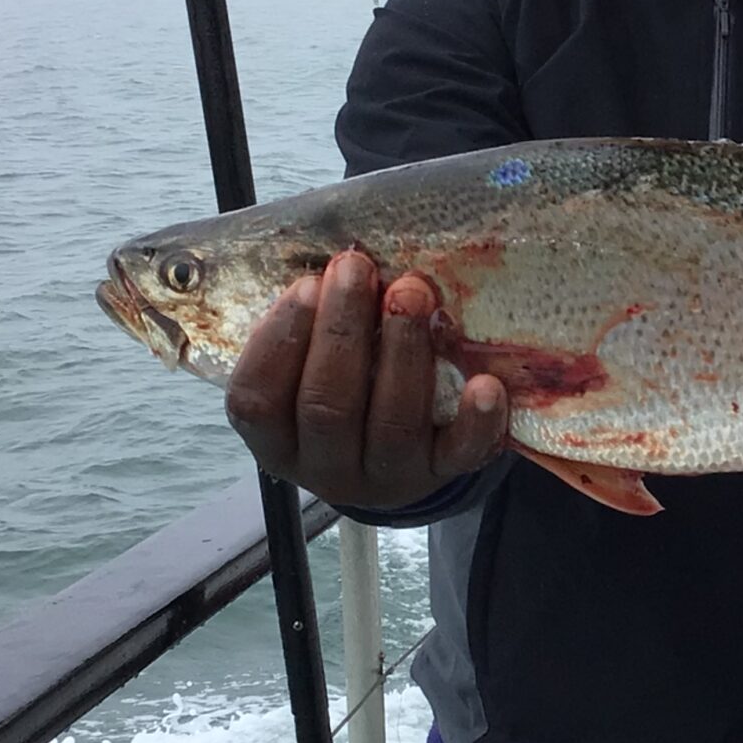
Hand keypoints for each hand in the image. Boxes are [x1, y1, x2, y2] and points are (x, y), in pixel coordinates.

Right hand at [225, 251, 509, 512]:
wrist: (394, 461)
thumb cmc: (342, 388)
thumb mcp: (305, 367)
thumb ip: (308, 328)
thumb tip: (334, 263)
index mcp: (275, 441)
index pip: (257, 399)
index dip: (280, 340)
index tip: (307, 283)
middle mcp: (324, 469)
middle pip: (327, 406)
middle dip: (343, 330)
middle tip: (358, 268)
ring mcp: (384, 480)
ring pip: (392, 424)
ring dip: (403, 353)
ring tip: (413, 293)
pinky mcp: (440, 476)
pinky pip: (459, 454)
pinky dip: (475, 421)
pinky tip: (485, 384)